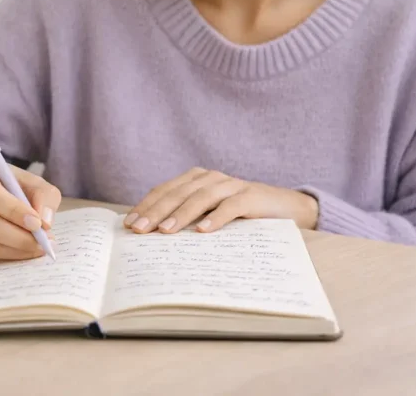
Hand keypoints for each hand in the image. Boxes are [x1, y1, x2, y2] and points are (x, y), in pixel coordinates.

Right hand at [0, 159, 61, 259]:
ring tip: (39, 247)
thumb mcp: (35, 183)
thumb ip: (45, 197)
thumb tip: (45, 222)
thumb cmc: (16, 186)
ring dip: (17, 249)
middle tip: (43, 242)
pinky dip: (9, 255)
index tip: (36, 223)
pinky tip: (25, 249)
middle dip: (19, 237)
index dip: (12, 210)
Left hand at [124, 167, 318, 233]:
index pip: (165, 191)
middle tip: (139, 229)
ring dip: (181, 214)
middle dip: (156, 211)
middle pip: (178, 193)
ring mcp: (231, 185)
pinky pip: (230, 206)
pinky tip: (202, 231)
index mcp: (196, 179)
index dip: (146, 205)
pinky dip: (216, 218)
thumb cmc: (240, 216)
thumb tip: (151, 236)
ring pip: (200, 198)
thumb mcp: (209, 215)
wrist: (286, 208)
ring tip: (165, 231)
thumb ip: (186, 218)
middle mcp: (210, 178)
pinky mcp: (250, 197)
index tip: (129, 224)